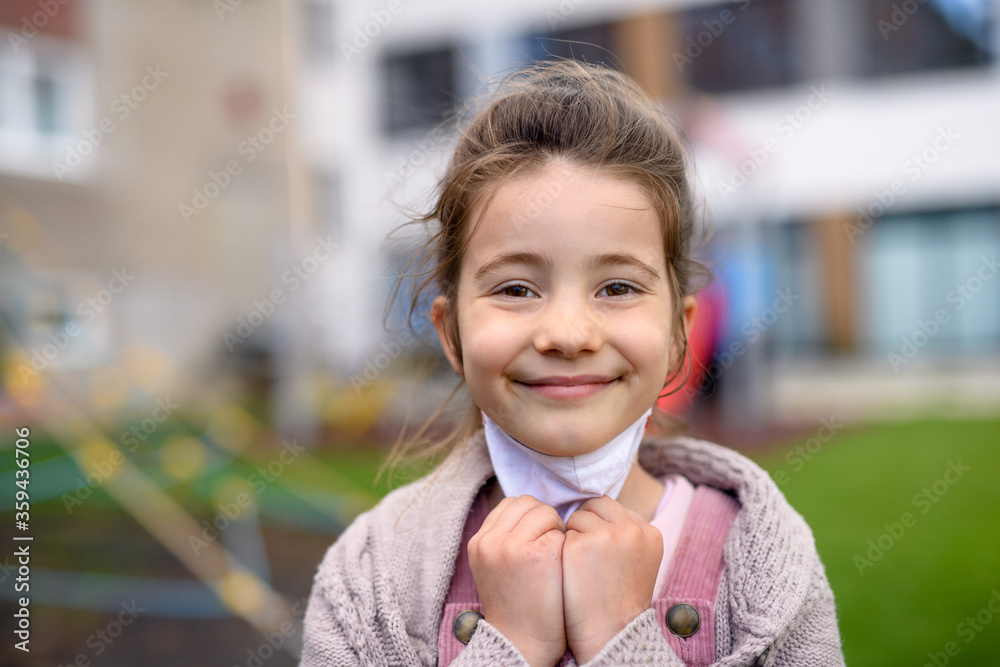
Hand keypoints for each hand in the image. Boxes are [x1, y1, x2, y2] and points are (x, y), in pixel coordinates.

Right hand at [468, 495, 567, 665]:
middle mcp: (491, 540)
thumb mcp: (494, 567)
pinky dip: (565, 544)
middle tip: (550, 545)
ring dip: (556, 529)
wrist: (522, 643)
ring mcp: (513, 546)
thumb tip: (530, 510)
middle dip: (543, 518)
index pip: (510, 504)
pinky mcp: (539, 554)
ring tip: (555, 556)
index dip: (529, 517)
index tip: (537, 537)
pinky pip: (560, 531)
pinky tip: (562, 567)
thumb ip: (504, 537)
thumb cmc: (516, 606)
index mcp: (479, 542)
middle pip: (527, 503)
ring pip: (545, 512)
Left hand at [561, 496, 661, 663]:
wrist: (610, 636)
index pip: (615, 510)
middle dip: (586, 524)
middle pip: (597, 505)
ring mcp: (608, 535)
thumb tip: (597, 511)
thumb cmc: (618, 602)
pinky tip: (570, 572)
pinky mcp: (581, 544)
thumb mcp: (637, 562)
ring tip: (581, 567)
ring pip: (578, 517)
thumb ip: (625, 535)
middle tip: (585, 555)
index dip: (602, 528)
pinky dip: (562, 549)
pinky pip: (563, 533)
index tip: (600, 553)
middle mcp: (632, 529)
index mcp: (650, 533)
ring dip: (573, 536)